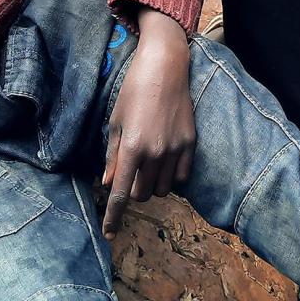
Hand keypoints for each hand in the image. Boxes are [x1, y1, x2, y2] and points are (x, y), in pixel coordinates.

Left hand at [101, 10, 194, 237]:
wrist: (166, 67)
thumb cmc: (134, 90)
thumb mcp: (116, 121)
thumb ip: (113, 155)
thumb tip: (109, 182)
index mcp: (132, 147)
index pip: (121, 193)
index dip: (114, 216)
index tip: (109, 233)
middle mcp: (155, 152)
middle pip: (142, 194)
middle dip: (133, 190)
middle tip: (131, 173)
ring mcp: (176, 148)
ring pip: (162, 189)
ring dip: (152, 184)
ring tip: (148, 165)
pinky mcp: (190, 143)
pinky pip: (181, 176)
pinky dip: (171, 176)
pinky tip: (165, 160)